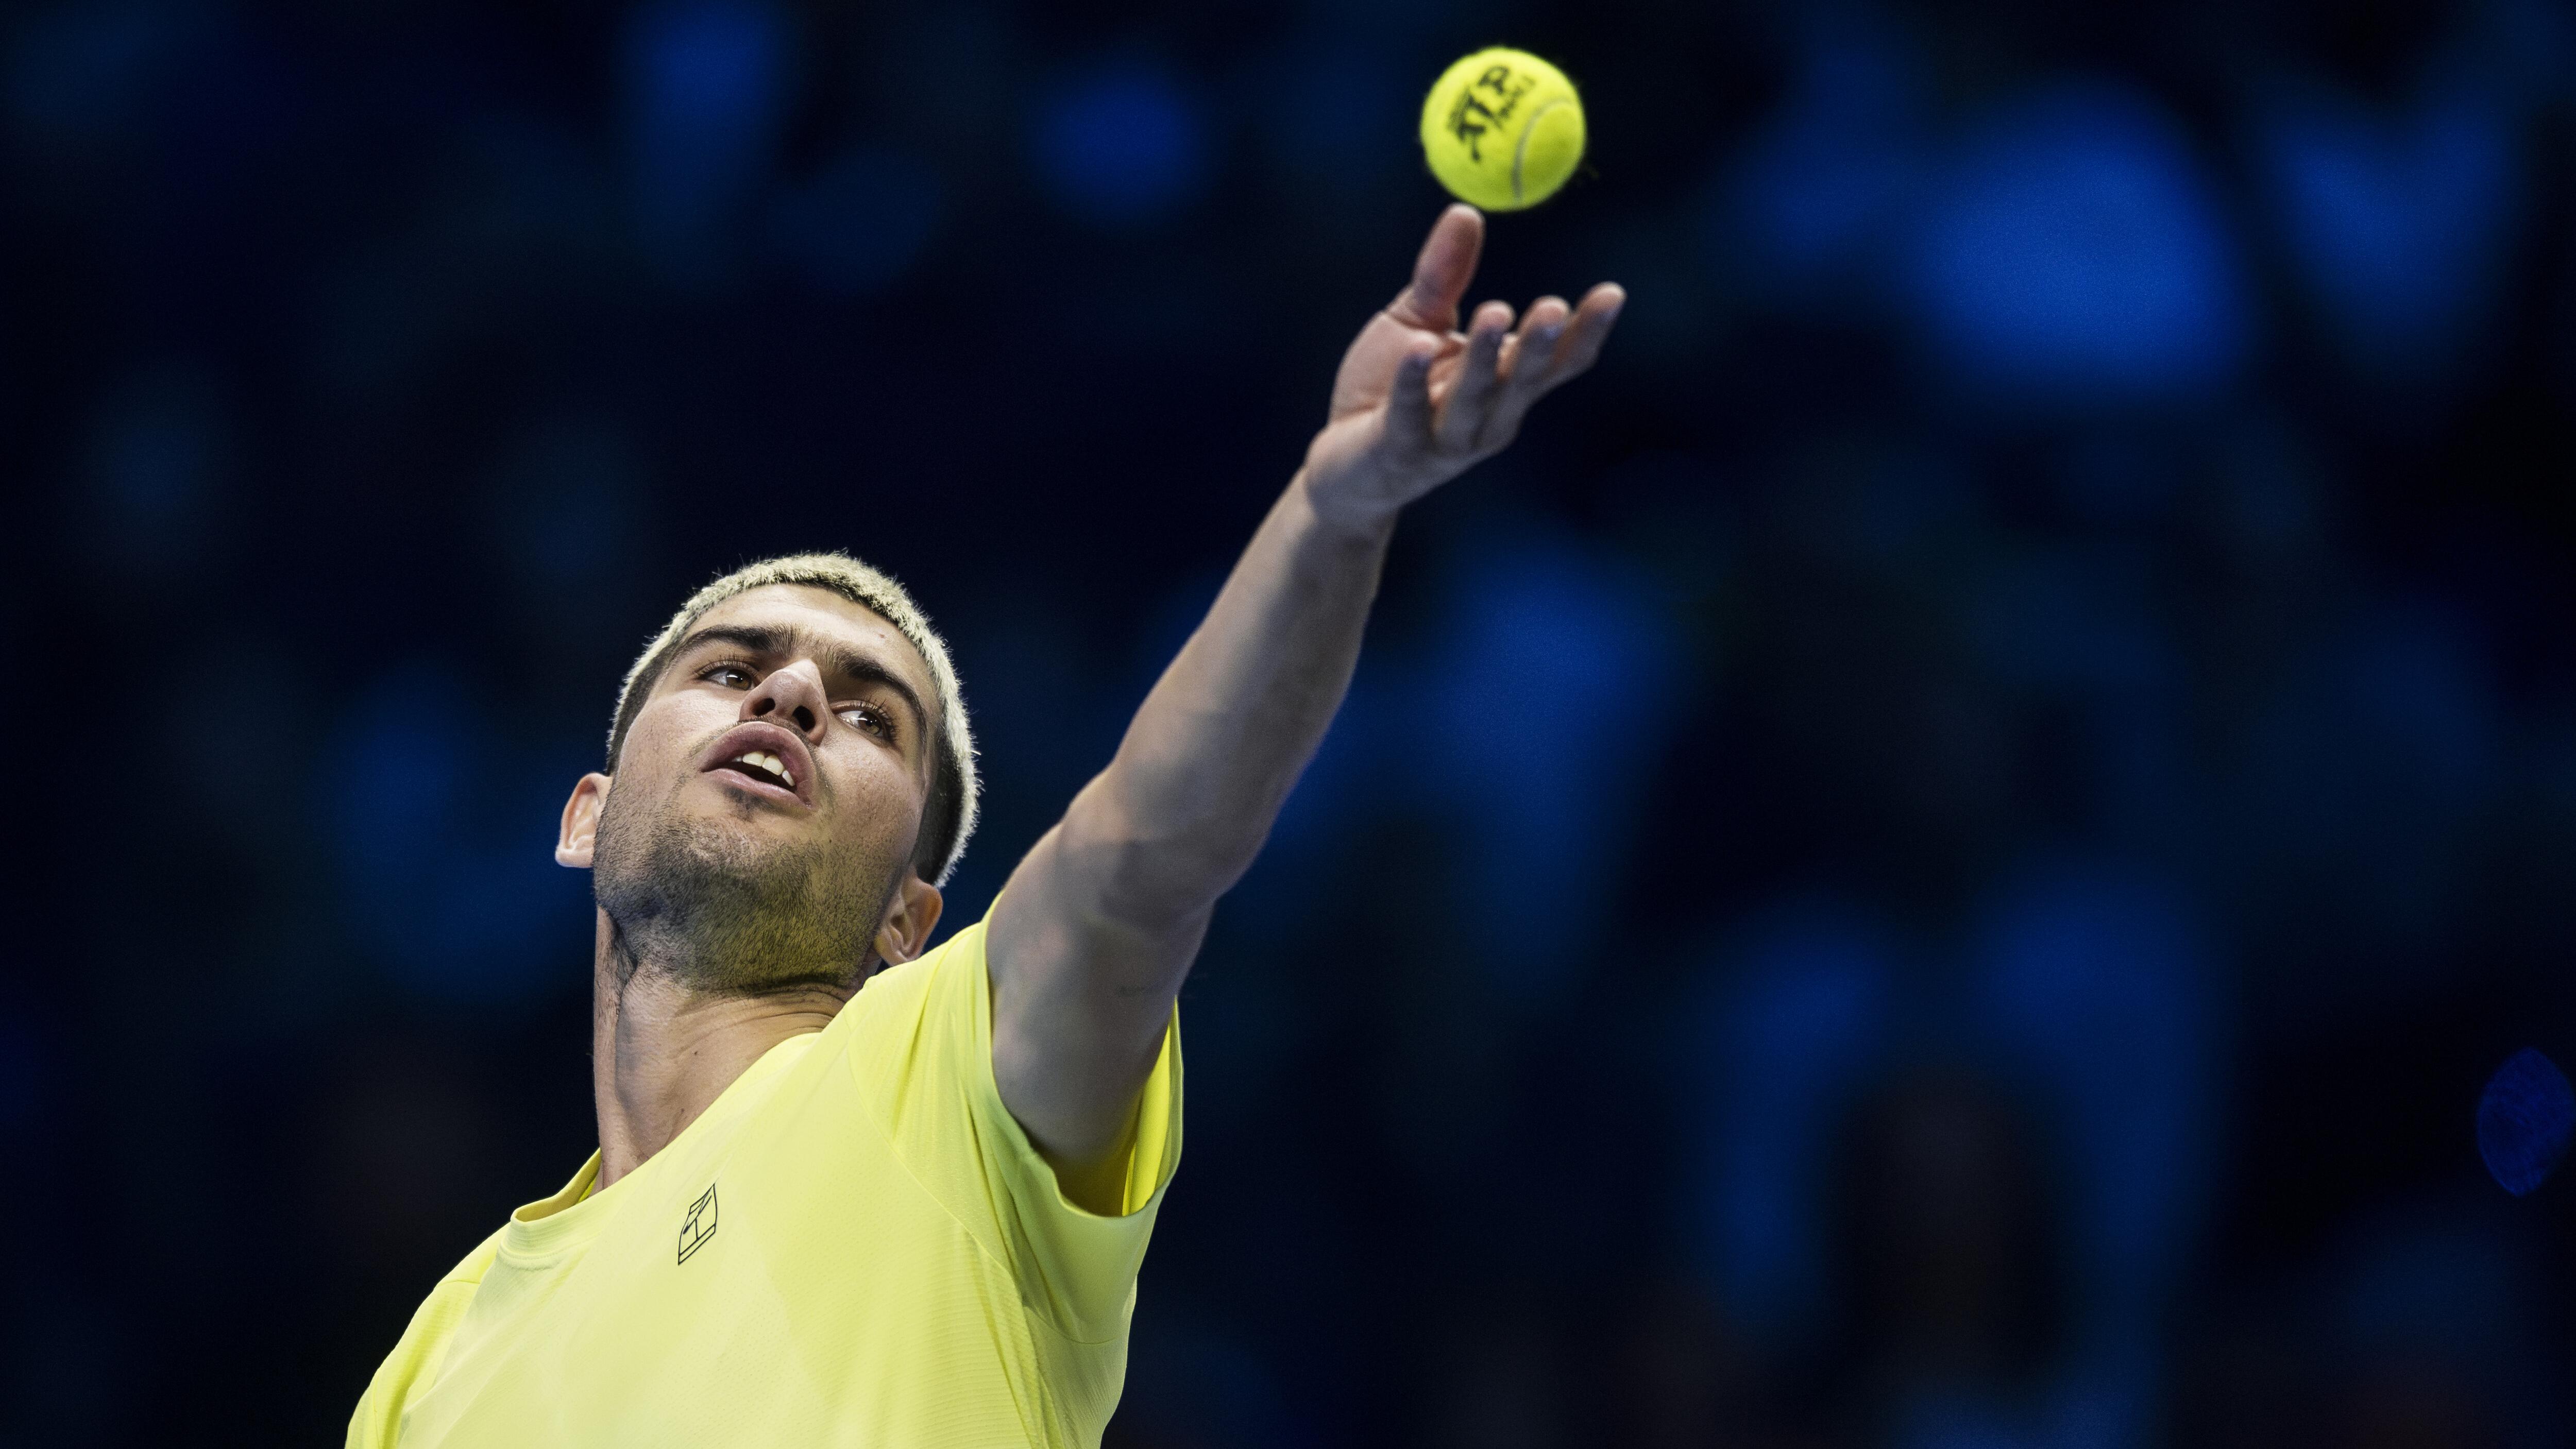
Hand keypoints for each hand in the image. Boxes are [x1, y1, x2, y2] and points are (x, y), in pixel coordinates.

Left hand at [1300, 205, 1623, 528]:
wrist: (1345, 468)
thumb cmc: (1388, 389)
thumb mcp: (1419, 322)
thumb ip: (1444, 275)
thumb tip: (1466, 210)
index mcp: (1504, 388)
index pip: (1556, 363)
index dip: (1586, 331)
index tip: (1612, 293)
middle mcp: (1487, 419)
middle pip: (1522, 382)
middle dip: (1540, 345)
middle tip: (1554, 307)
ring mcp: (1445, 441)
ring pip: (1473, 400)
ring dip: (1486, 358)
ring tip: (1497, 314)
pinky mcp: (1399, 451)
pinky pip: (1409, 415)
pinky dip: (1413, 383)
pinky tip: (1419, 350)